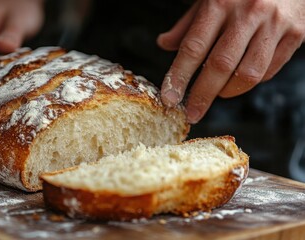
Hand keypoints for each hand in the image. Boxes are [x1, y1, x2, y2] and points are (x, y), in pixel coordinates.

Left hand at [157, 0, 304, 122]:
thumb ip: (188, 24)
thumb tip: (164, 44)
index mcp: (220, 2)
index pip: (193, 48)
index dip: (179, 77)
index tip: (169, 99)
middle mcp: (249, 12)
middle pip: (221, 65)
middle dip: (203, 95)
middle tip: (192, 113)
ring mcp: (275, 23)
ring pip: (248, 74)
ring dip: (229, 91)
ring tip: (219, 92)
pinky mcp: (296, 33)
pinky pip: (269, 71)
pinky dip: (252, 81)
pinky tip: (241, 76)